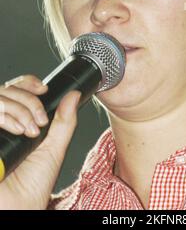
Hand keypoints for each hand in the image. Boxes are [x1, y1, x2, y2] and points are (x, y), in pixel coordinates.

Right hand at [0, 74, 80, 208]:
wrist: (19, 207)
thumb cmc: (33, 185)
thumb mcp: (54, 148)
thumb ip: (64, 121)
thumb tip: (73, 95)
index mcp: (17, 121)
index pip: (17, 89)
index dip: (28, 84)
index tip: (42, 90)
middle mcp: (2, 122)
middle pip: (7, 90)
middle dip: (28, 101)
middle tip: (39, 121)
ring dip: (19, 110)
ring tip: (30, 131)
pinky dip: (6, 117)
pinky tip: (18, 132)